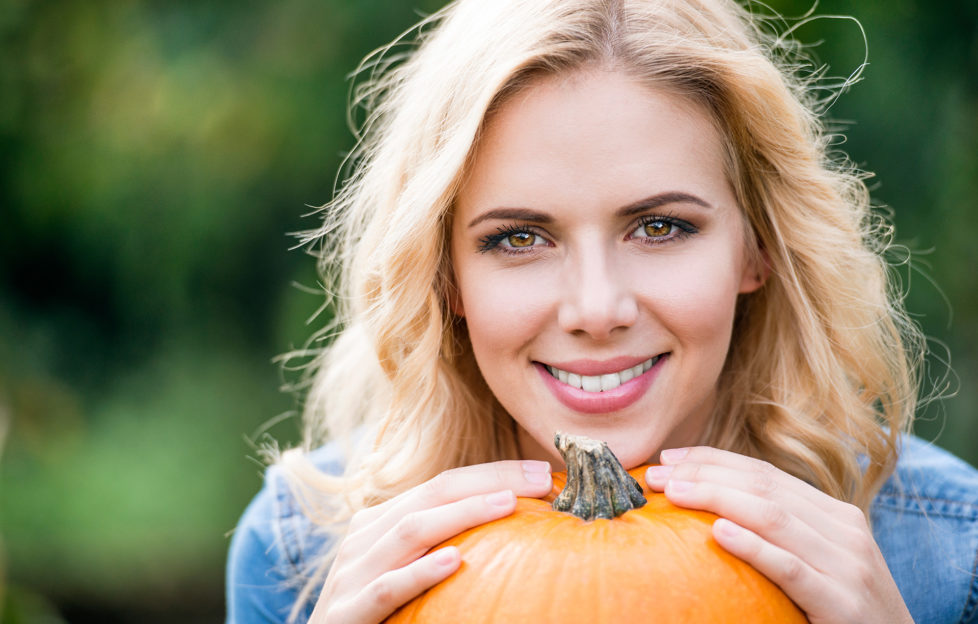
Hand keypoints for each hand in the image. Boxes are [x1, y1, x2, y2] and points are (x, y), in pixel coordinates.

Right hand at [309, 459, 552, 623]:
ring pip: (411, 531)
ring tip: (507, 505)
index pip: (441, 485)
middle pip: (432, 495)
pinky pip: (388, 587)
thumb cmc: (373, 612)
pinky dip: (421, 572)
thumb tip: (509, 524)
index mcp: (379, 523)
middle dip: (489, 481)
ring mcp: (353, 573)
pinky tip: (454, 562)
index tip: (540, 471)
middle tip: (540, 478)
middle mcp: (365, 538)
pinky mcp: (348, 612)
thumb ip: (439, 544)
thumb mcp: (401, 570)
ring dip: (463, 514)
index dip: (491, 473)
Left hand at [644, 447, 911, 623]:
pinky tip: (718, 534)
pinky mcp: (842, 601)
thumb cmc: (844, 611)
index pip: (765, 474)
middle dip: (704, 474)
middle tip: (657, 474)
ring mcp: (847, 564)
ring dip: (716, 498)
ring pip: (773, 516)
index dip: (713, 460)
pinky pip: (790, 567)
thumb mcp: (819, 562)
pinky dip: (753, 547)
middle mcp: (844, 530)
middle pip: (763, 487)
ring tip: (674, 493)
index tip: (670, 457)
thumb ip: (781, 534)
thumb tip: (713, 513)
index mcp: (835, 515)